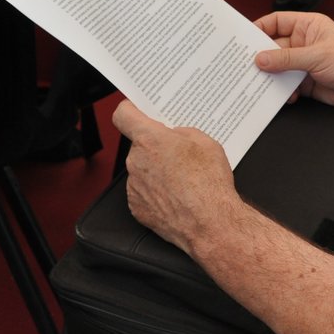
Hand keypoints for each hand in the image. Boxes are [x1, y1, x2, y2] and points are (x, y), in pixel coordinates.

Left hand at [112, 100, 238, 256]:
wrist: (210, 223)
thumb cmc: (210, 184)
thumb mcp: (206, 142)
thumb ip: (182, 133)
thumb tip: (175, 137)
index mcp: (150, 139)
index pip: (124, 115)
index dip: (129, 110)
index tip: (134, 110)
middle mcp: (136, 161)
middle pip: (138, 146)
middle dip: (155, 147)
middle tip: (178, 155)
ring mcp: (134, 186)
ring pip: (142, 170)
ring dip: (156, 171)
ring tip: (182, 181)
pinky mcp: (136, 208)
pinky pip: (143, 192)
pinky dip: (156, 193)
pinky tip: (176, 197)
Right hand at [253, 11, 333, 109]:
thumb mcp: (316, 56)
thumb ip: (287, 58)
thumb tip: (262, 59)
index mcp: (308, 27)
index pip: (277, 21)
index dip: (260, 27)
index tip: (244, 38)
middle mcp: (304, 44)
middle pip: (274, 47)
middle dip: (262, 57)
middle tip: (245, 64)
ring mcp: (305, 64)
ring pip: (279, 69)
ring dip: (271, 77)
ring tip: (259, 83)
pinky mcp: (306, 83)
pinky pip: (286, 85)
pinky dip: (282, 92)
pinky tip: (283, 96)